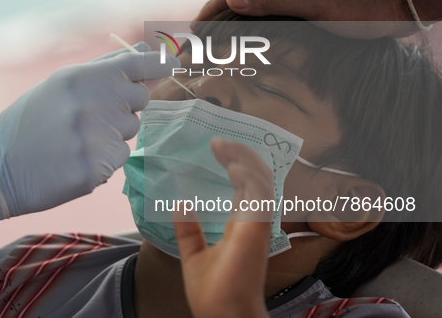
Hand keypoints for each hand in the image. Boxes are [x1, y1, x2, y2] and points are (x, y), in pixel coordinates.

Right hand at [0, 43, 180, 234]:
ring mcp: (96, 138)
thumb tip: (145, 51)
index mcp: (83, 78)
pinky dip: (105, 159)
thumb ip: (104, 67)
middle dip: (123, 107)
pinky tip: (77, 158)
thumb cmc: (29, 121)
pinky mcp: (98, 169)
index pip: (139, 65)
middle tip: (91, 116)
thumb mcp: (60, 84)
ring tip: (77, 139)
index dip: (159, 65)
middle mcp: (94, 105)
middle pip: (140, 100)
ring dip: (113, 135)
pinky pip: (121, 158)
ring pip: (131, 131)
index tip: (170, 65)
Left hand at [173, 138, 272, 317]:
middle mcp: (252, 219)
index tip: (216, 147)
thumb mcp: (192, 253)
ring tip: (222, 146)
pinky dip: (249, 176)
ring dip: (244, 159)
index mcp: (240, 224)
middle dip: (240, 155)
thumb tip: (179, 204)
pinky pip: (260, 194)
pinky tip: (232, 165)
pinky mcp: (258, 227)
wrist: (220, 314)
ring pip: (261, 180)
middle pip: (255, 176)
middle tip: (217, 141)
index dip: (235, 163)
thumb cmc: (212, 291)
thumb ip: (187, 229)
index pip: (245, 185)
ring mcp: (257, 222)